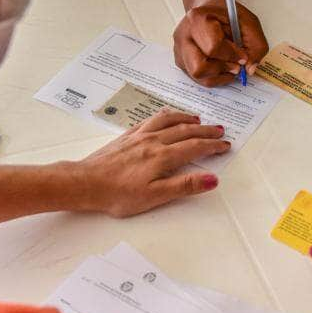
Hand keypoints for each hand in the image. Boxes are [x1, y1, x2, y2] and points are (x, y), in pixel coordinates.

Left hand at [74, 111, 229, 216]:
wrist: (85, 182)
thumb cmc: (118, 194)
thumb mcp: (155, 196)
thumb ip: (184, 186)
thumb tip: (213, 179)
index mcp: (163, 157)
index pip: (195, 147)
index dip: (213, 146)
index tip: (226, 144)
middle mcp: (153, 142)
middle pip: (185, 131)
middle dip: (205, 131)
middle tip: (220, 130)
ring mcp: (139, 136)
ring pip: (168, 121)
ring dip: (185, 118)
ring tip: (197, 119)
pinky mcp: (126, 136)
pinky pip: (150, 120)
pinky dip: (164, 116)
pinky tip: (165, 117)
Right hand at [174, 0, 268, 87]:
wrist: (209, 9)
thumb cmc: (227, 15)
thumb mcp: (249, 23)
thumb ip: (256, 45)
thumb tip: (249, 69)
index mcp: (197, 19)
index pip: (212, 47)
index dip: (232, 55)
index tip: (243, 56)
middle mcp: (182, 35)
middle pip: (199, 67)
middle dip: (222, 69)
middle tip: (236, 66)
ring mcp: (179, 50)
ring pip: (197, 76)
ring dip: (218, 75)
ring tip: (230, 66)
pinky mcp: (180, 61)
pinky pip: (196, 78)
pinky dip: (213, 77)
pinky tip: (222, 68)